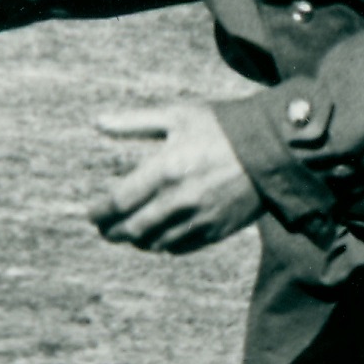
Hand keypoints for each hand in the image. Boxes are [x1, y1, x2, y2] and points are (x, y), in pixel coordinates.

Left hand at [88, 104, 264, 254]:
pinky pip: (181, 247)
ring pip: (156, 242)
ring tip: (128, 234)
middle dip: (113, 232)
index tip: (91, 214)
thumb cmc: (221, 126)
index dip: (101, 212)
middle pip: (133, 229)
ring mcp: (199, 218)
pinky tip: (158, 239)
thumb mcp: (176, 115)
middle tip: (104, 229)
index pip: (119, 202)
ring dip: (137, 241)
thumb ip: (134, 122)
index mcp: (164, 169)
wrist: (272, 147)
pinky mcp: (217, 230)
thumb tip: (98, 122)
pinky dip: (164, 246)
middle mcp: (178, 200)